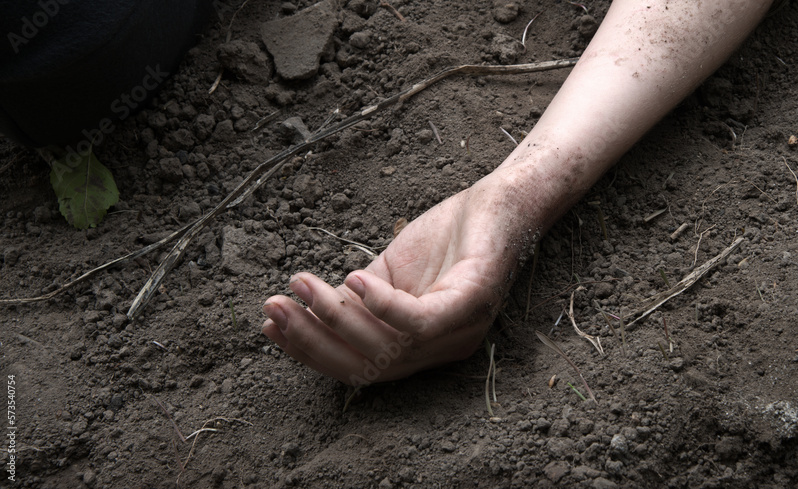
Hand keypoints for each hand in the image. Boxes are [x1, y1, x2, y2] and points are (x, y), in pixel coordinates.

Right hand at [262, 172, 530, 384]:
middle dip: (313, 342)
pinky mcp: (474, 302)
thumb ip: (357, 297)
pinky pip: (420, 321)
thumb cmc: (451, 236)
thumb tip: (308, 311)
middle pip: (368, 366)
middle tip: (274, 311)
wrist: (503, 201)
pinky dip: (380, 305)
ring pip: (387, 347)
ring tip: (301, 288)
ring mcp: (460, 330)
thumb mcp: (391, 270)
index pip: (359, 365)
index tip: (270, 324)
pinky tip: (351, 279)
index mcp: (420, 347)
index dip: (311, 351)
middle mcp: (441, 350)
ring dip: (335, 318)